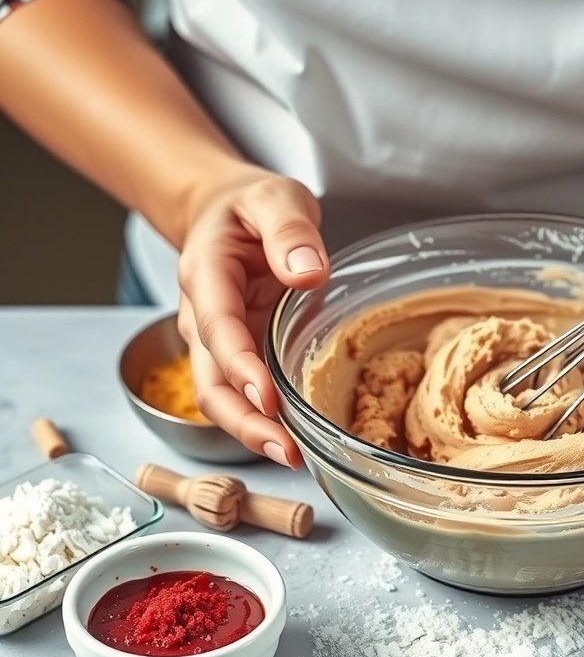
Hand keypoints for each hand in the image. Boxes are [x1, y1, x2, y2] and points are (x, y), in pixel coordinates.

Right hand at [176, 168, 328, 466]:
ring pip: (221, 397)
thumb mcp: (275, 199)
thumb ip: (289, 231)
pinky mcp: (239, 354)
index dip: (240, 366)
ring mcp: (217, 341)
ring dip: (252, 431)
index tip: (267, 396)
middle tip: (284, 451)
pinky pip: (244, 393)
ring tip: (292, 457)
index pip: (217, 328)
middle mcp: (203, 316)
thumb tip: (309, 273)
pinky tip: (294, 440)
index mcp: (206, 275)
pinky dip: (264, 420)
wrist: (228, 213)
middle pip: (210, 381)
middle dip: (243, 421)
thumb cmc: (251, 206)